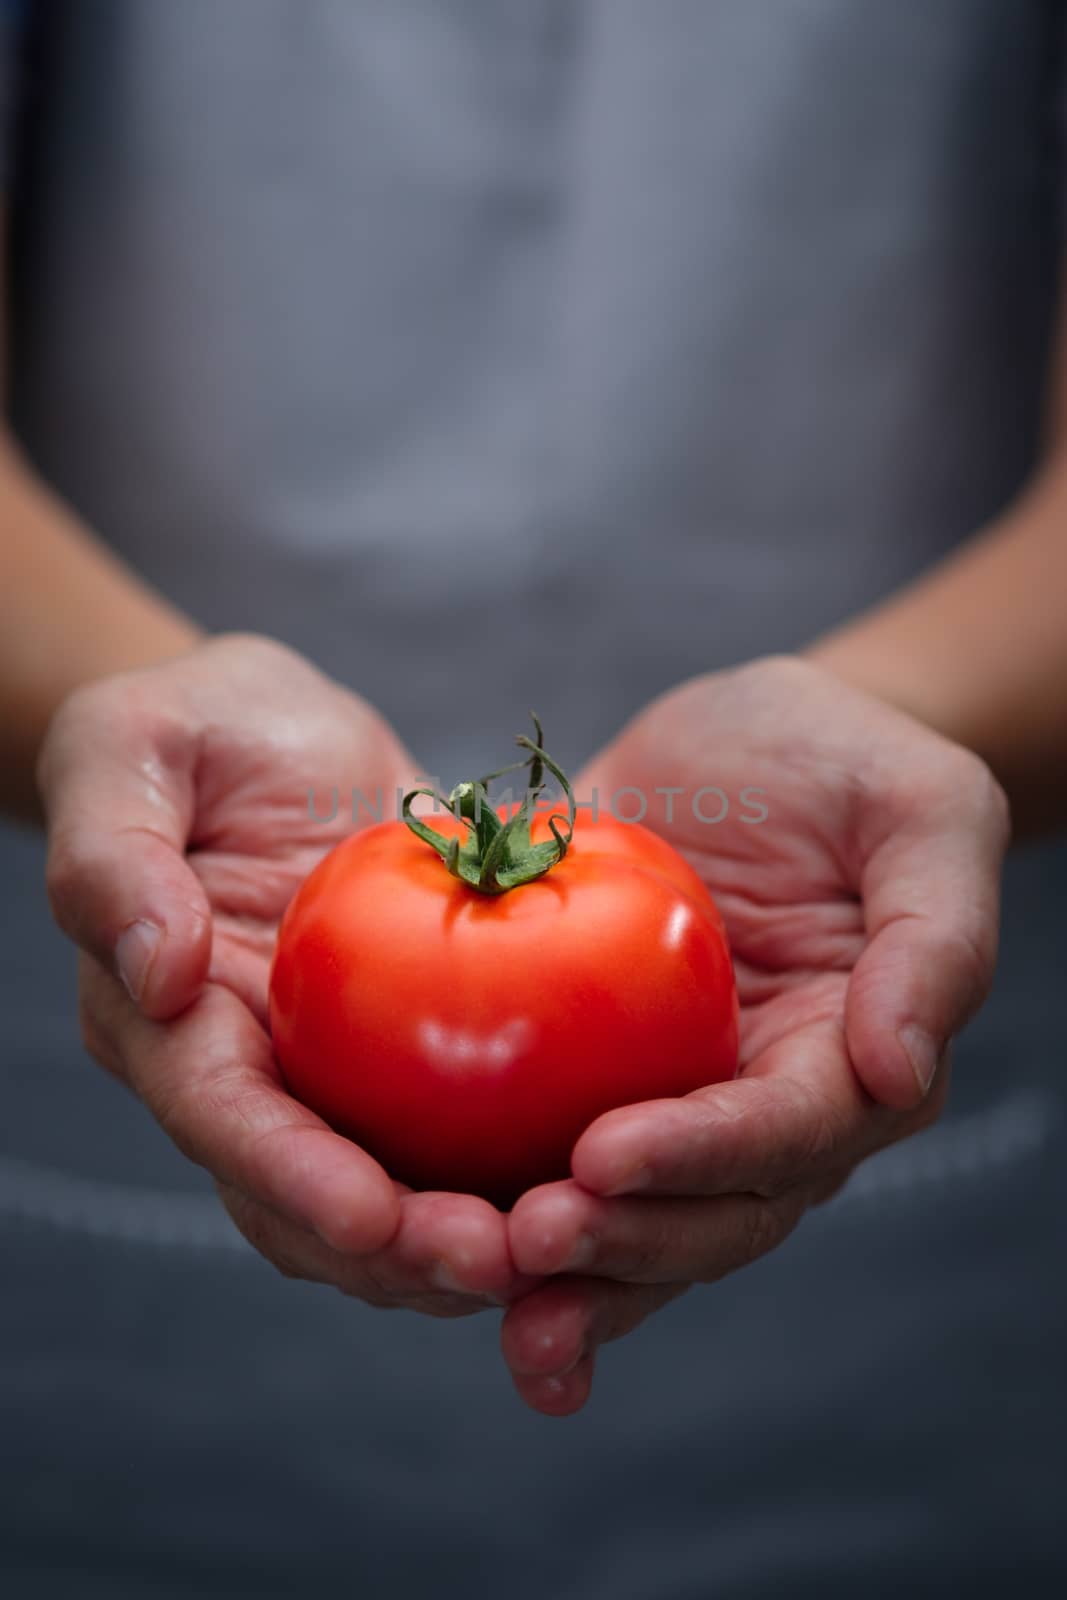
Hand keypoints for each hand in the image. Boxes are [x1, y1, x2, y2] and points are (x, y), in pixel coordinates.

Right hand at [39, 634, 531, 1313]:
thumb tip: (160, 971)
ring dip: (458, 1241)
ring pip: (382, 1197)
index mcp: (160, 1018)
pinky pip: (451, 1134)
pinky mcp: (399, 1058)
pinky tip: (592, 1184)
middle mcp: (239, 1071)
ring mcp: (324, 1075)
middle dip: (392, 1253)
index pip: (220, 1118)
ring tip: (558, 1250)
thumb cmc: (194, 724)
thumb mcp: (126, 747)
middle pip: (304, 1199)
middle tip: (498, 1262)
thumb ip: (114, 854)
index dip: (291, 1179)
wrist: (276, 730)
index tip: (374, 1219)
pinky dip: (507, 1172)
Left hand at [502, 656, 1009, 1412]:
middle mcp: (771, 1109)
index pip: (787, 1133)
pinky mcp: (599, 1081)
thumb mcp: (923, 808)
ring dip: (565, 1273)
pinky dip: (501, 1214)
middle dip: (623, 1243)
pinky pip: (554, 1159)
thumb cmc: (843, 756)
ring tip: (478, 1280)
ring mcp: (681, 1103)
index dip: (702, 1157)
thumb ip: (936, 937)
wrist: (741, 740)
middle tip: (526, 1239)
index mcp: (856, 1062)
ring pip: (635, 1220)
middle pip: (709, 1215)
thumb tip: (902, 1073)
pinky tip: (423, 1248)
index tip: (603, 1158)